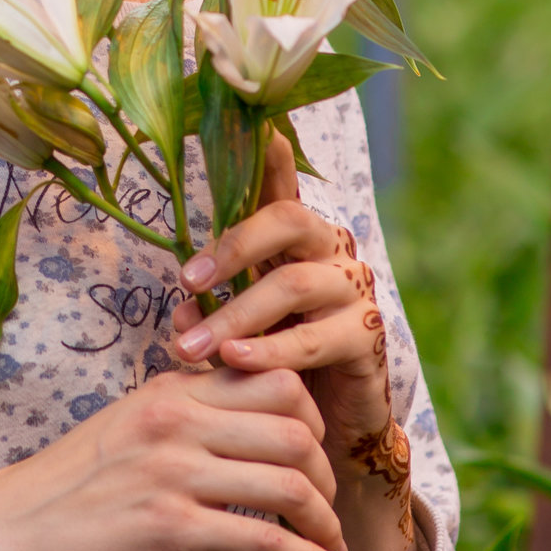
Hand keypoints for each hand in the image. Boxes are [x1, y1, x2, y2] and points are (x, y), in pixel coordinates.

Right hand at [0, 362, 353, 550]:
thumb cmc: (59, 489)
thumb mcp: (124, 429)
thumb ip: (182, 420)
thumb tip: (243, 432)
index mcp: (168, 391)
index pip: (275, 378)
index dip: (313, 419)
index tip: (315, 457)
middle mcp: (176, 421)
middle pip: (295, 427)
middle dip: (326, 472)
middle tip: (327, 507)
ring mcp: (173, 474)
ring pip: (289, 484)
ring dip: (324, 520)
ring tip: (330, 545)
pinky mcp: (168, 530)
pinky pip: (265, 541)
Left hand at [166, 137, 420, 550]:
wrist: (330, 425)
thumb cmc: (273, 361)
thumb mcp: (234, 326)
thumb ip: (209, 307)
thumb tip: (183, 306)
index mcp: (294, 238)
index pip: (280, 186)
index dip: (271, 154)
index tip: (258, 126)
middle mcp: (328, 251)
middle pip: (287, 220)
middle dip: (230, 249)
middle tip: (186, 281)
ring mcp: (352, 290)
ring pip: (292, 284)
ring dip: (236, 316)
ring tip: (191, 346)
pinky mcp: (367, 336)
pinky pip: (315, 338)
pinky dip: (270, 350)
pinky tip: (236, 362)